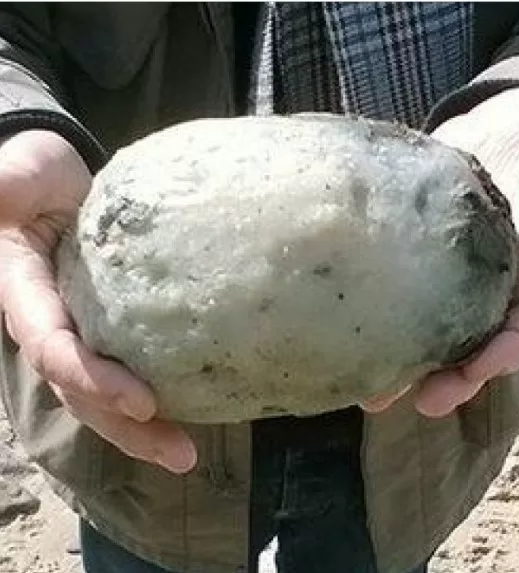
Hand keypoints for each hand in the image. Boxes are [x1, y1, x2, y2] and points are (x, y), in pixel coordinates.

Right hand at [0, 130, 195, 472]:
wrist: (56, 185)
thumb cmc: (32, 177)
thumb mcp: (17, 176)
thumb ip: (7, 188)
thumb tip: (2, 192)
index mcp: (24, 297)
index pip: (55, 351)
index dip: (93, 380)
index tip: (143, 403)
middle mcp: (51, 327)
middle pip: (84, 394)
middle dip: (128, 430)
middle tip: (181, 455)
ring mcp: (81, 332)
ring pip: (105, 396)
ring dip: (145, 430)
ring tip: (188, 454)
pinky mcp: (112, 327)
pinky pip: (130, 368)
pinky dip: (159, 393)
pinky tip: (199, 409)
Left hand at [363, 86, 518, 416]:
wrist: (495, 129)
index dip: (509, 344)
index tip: (482, 368)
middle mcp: (494, 276)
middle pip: (480, 339)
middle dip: (458, 375)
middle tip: (426, 402)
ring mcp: (456, 272)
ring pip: (438, 333)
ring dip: (410, 369)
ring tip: (371, 398)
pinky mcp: (422, 260)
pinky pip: (404, 300)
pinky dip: (382, 327)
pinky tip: (350, 350)